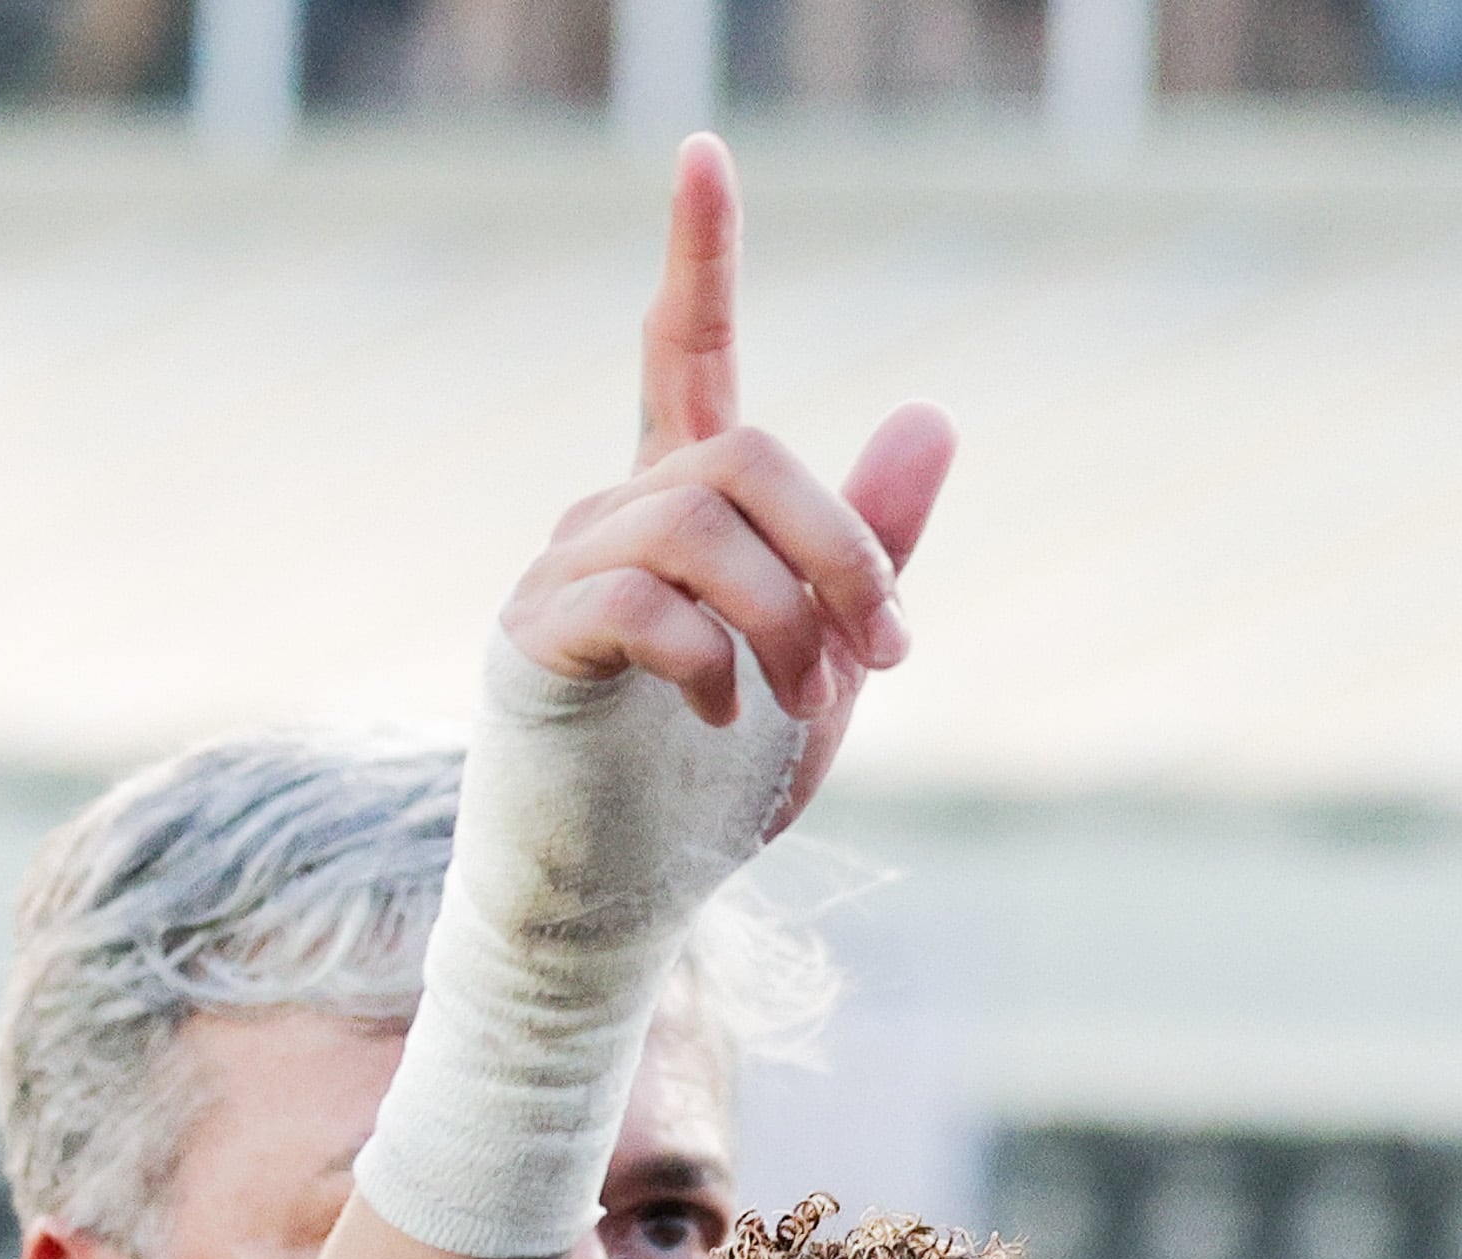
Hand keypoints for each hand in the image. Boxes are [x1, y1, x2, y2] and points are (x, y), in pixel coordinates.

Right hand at [500, 134, 955, 833]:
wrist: (629, 903)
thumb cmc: (712, 784)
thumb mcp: (827, 658)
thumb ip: (869, 545)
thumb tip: (930, 411)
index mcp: (682, 505)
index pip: (681, 349)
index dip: (697, 255)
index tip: (707, 153)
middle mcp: (612, 513)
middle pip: (743, 451)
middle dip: (842, 546)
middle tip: (890, 651)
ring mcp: (562, 571)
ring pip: (699, 523)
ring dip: (787, 614)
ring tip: (808, 697)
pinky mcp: (531, 642)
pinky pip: (639, 601)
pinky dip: (712, 658)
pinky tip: (726, 715)